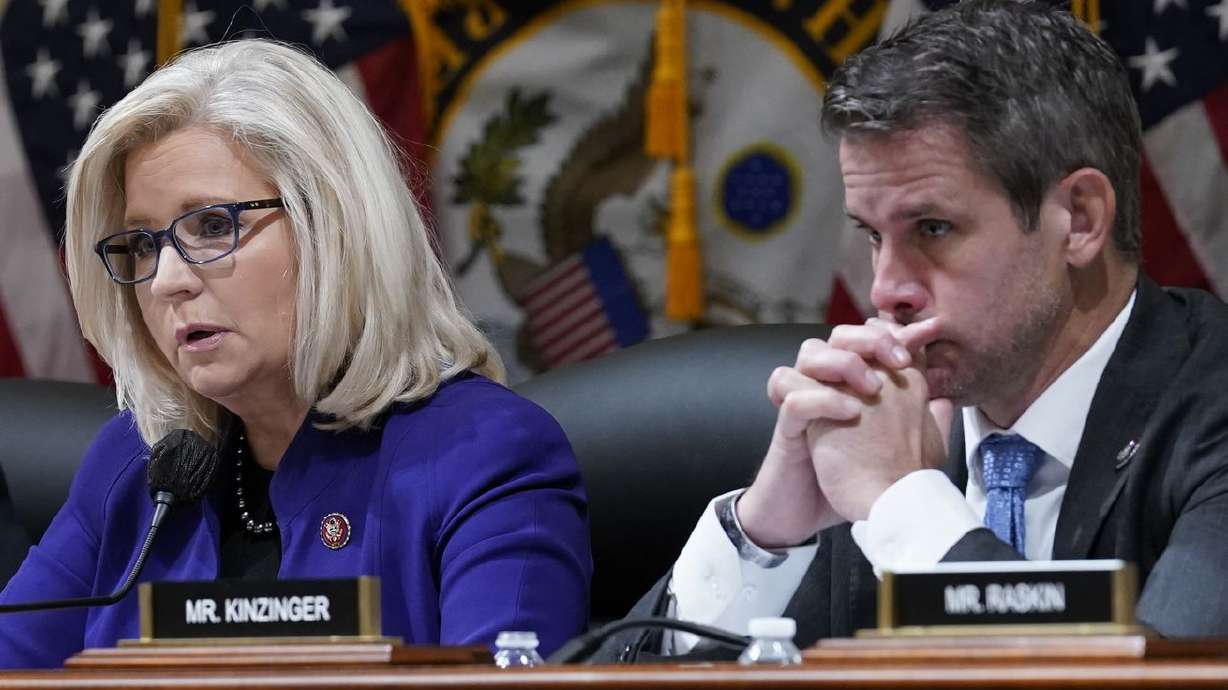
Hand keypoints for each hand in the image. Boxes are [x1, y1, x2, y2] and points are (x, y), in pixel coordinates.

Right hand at [736, 319, 941, 547]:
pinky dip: (822, 398)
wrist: (814, 518)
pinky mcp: (788, 429)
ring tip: (871, 388)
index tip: (928, 334)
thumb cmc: (853, 482)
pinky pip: (793, 396)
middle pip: (836, 335)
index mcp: (851, 386)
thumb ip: (918, 422)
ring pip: (808, 353)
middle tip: (897, 361)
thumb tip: (944, 400)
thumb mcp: (896, 449)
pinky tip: (851, 412)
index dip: (894, 330)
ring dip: (843, 362)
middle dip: (868, 339)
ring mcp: (805, 404)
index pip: (867, 339)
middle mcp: (826, 387)